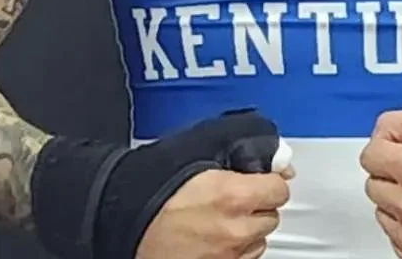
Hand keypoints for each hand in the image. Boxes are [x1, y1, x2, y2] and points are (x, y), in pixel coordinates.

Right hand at [135, 165, 292, 258]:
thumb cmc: (152, 188)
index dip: (270, 179)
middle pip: (271, 216)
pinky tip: (214, 237)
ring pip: (258, 241)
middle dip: (258, 203)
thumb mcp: (198, 153)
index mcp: (233, 196)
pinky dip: (235, 248)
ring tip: (221, 217)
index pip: (280, 188)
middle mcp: (234, 231)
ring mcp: (226, 257)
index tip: (260, 177)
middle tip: (236, 195)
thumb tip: (273, 157)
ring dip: (247, 228)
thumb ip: (240, 153)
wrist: (122, 220)